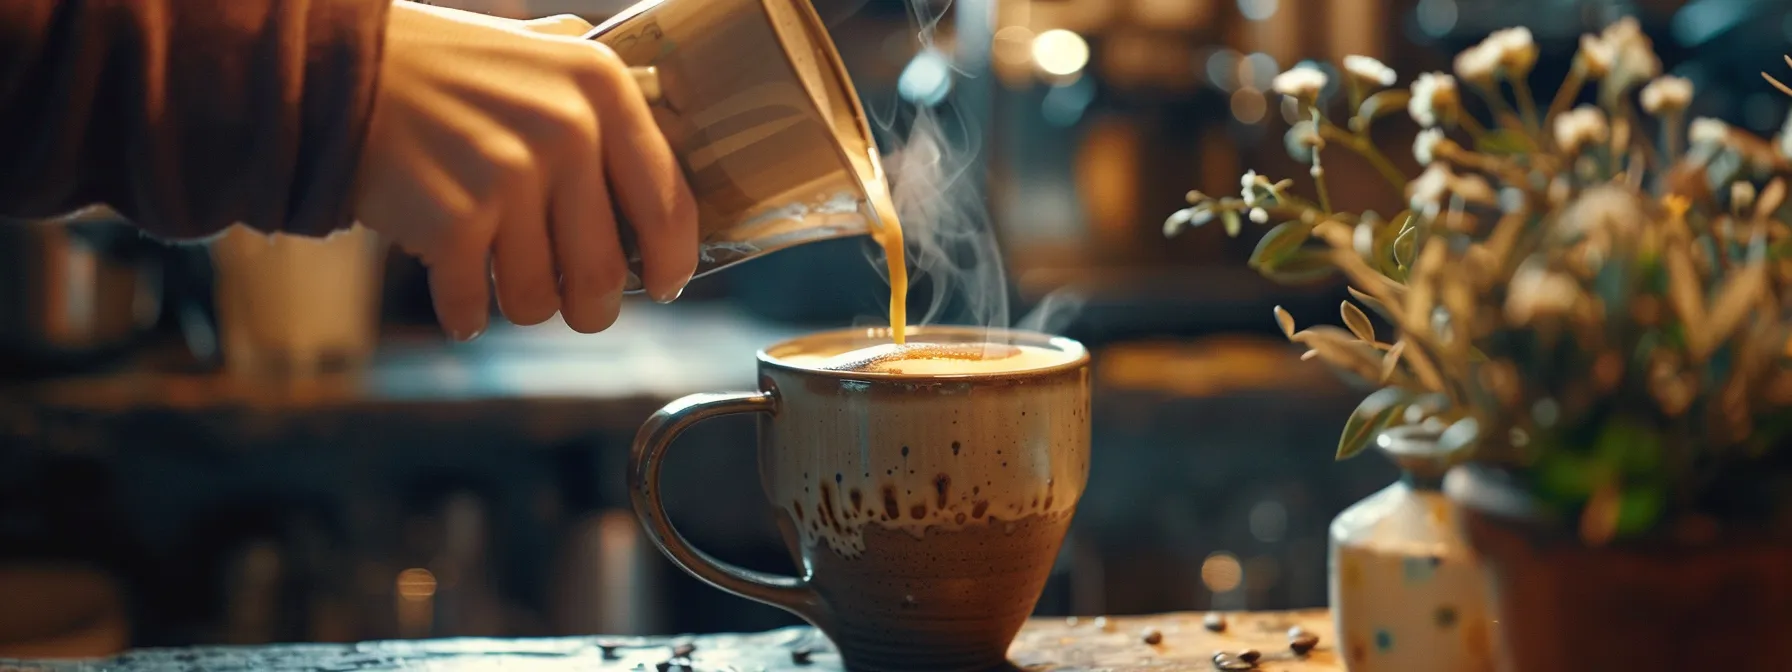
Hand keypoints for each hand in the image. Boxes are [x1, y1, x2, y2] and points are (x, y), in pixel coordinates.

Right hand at [354, 2, 697, 339]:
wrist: (340, 69)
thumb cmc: (449, 71)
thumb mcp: (542, 57)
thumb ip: (599, 103)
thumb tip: (664, 160)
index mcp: (601, 87)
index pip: (669, 204)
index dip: (673, 261)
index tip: (665, 283)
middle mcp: (567, 129)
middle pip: (607, 271)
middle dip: (593, 307)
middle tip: (581, 309)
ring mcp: (510, 175)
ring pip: (541, 299)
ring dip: (523, 306)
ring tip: (502, 279)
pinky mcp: (454, 217)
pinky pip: (473, 304)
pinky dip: (464, 313)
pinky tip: (456, 294)